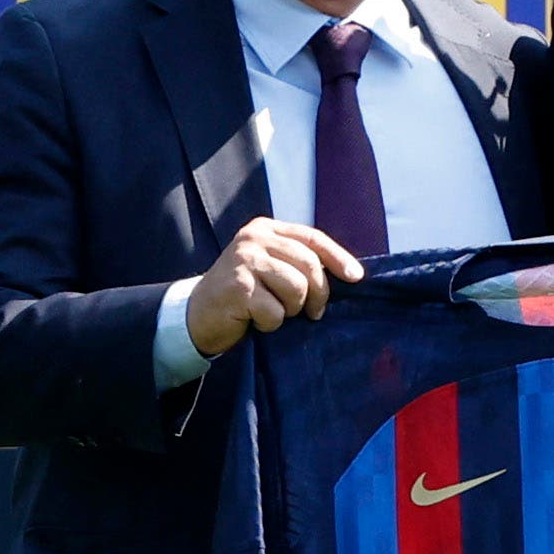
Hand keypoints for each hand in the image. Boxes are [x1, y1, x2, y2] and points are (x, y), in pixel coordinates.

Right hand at [185, 216, 362, 358]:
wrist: (197, 314)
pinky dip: (270, 324)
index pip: (312, 238)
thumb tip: (347, 274)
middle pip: (310, 264)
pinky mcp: (238, 287)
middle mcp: (254, 239)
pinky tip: (254, 320)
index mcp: (265, 229)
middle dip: (318, 294)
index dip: (338, 257)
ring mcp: (244, 261)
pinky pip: (276, 312)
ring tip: (273, 311)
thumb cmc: (243, 294)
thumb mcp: (269, 267)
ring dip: (291, 310)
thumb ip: (297, 262)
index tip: (356, 277)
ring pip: (297, 289)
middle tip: (312, 313)